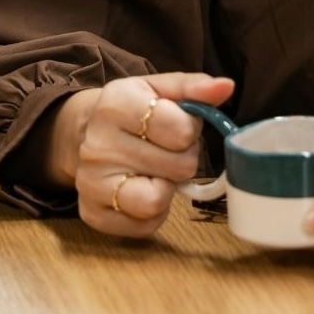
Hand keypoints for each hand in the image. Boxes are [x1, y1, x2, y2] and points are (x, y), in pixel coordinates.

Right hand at [42, 72, 235, 239]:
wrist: (87, 133)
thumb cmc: (134, 110)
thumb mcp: (161, 89)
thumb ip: (195, 88)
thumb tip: (226, 87)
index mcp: (116, 105)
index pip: (181, 131)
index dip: (191, 130)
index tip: (179, 126)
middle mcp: (97, 145)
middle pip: (177, 167)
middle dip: (183, 158)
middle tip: (168, 150)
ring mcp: (90, 182)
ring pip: (156, 201)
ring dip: (167, 188)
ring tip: (158, 171)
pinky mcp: (92, 214)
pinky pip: (143, 227)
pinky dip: (153, 213)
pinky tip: (143, 189)